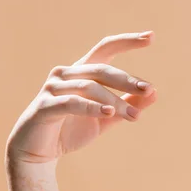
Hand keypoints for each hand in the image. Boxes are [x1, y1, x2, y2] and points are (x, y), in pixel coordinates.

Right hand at [6, 32, 156, 163]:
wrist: (36, 153)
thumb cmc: (69, 131)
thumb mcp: (103, 119)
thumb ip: (126, 106)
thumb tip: (155, 93)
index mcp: (80, 72)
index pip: (105, 48)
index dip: (127, 41)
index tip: (151, 37)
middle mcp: (66, 74)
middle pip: (101, 69)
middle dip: (126, 80)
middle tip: (148, 90)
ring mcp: (53, 88)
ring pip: (90, 87)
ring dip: (115, 101)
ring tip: (134, 117)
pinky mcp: (45, 106)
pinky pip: (72, 103)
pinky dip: (91, 107)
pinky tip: (109, 112)